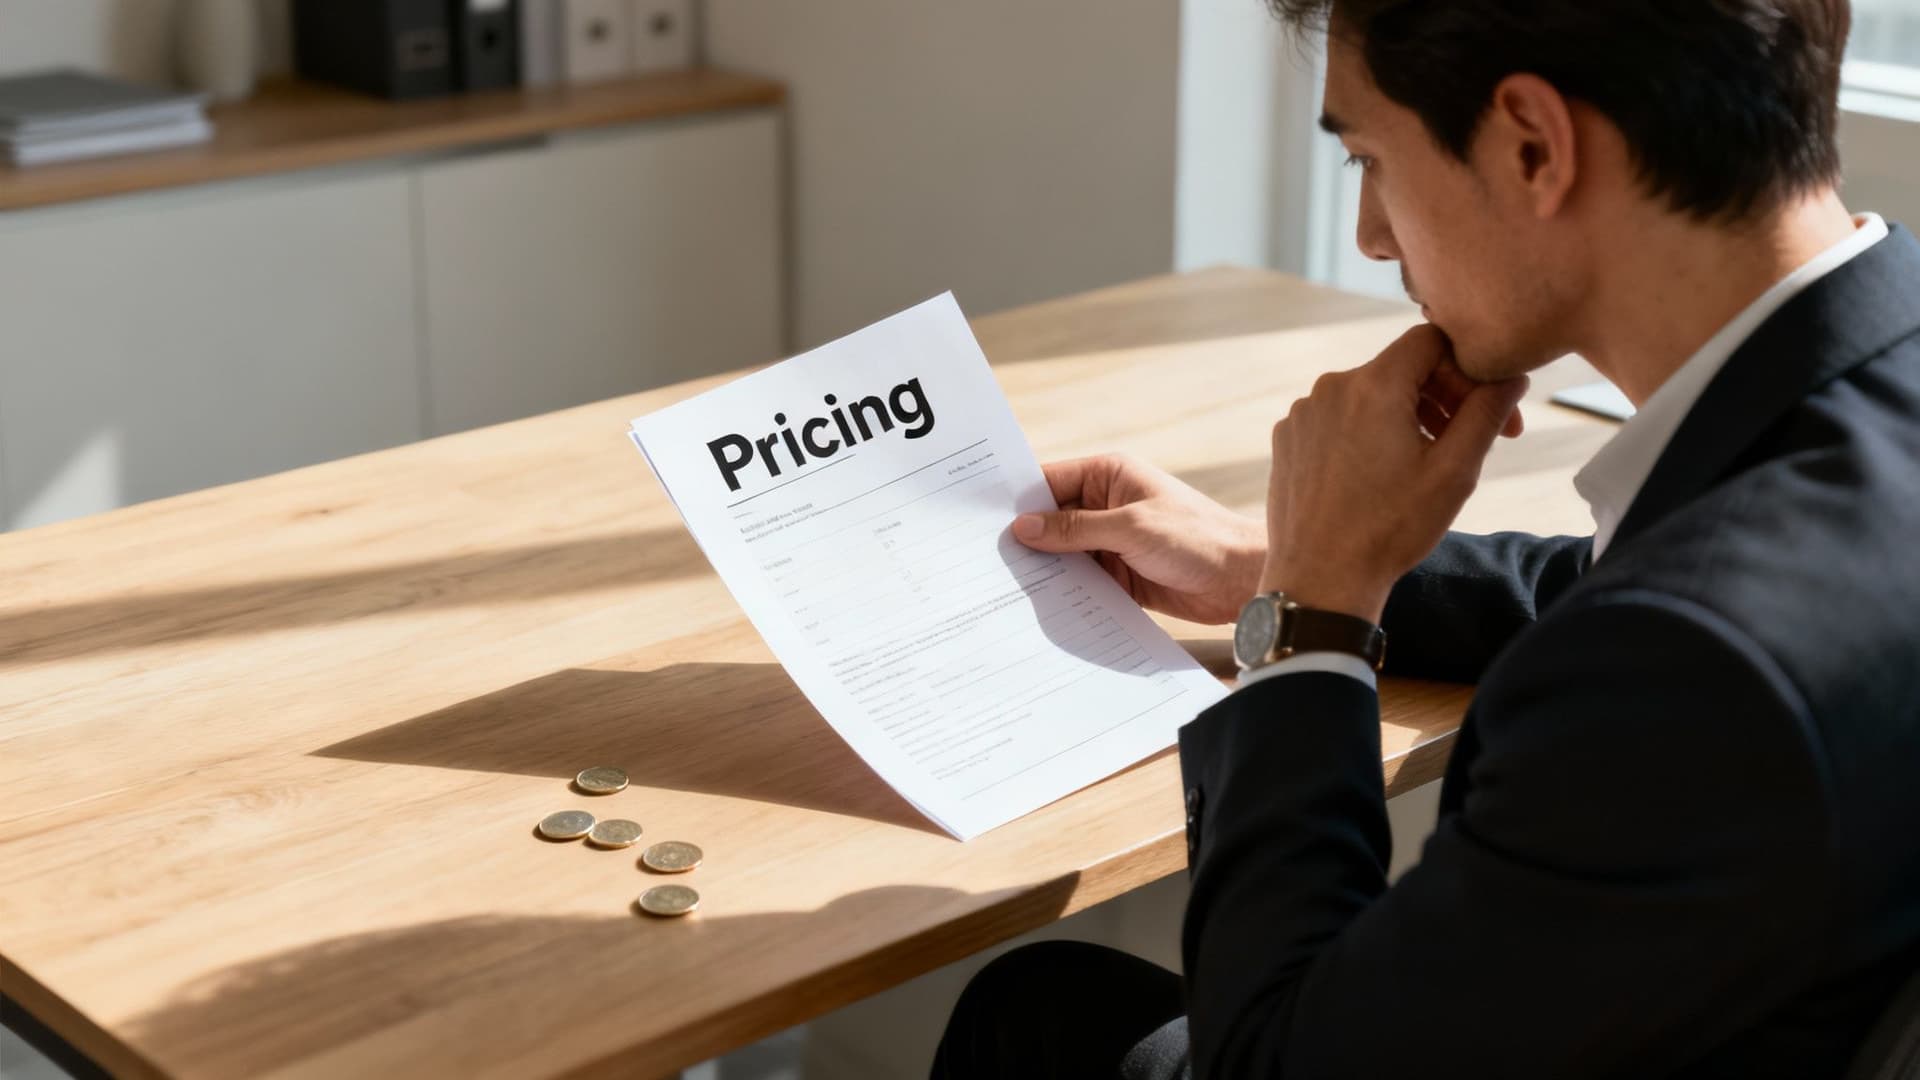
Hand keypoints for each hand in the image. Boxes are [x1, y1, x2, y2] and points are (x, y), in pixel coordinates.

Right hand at [1010, 454, 1264, 623]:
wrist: (1243, 580)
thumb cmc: (1197, 538)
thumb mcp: (1131, 527)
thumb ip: (1076, 529)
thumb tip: (1024, 527)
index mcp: (1109, 476)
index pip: (1049, 481)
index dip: (1017, 499)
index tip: (980, 520)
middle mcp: (1106, 505)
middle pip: (1051, 521)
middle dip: (1026, 540)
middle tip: (985, 561)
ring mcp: (1111, 541)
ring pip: (1063, 554)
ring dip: (1043, 570)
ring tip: (1004, 588)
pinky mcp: (1118, 574)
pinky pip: (1081, 581)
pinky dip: (1064, 592)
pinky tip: (1040, 607)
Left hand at [1261, 324, 1528, 622]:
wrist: (1321, 579)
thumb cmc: (1390, 528)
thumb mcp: (1455, 471)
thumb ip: (1487, 412)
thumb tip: (1512, 376)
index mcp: (1373, 385)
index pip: (1430, 340)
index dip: (1463, 369)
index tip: (1481, 409)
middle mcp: (1330, 388)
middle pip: (1399, 369)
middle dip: (1439, 397)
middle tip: (1466, 441)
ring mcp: (1303, 414)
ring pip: (1367, 395)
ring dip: (1403, 417)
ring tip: (1421, 464)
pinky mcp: (1287, 439)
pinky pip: (1337, 419)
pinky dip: (1364, 434)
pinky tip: (1377, 476)